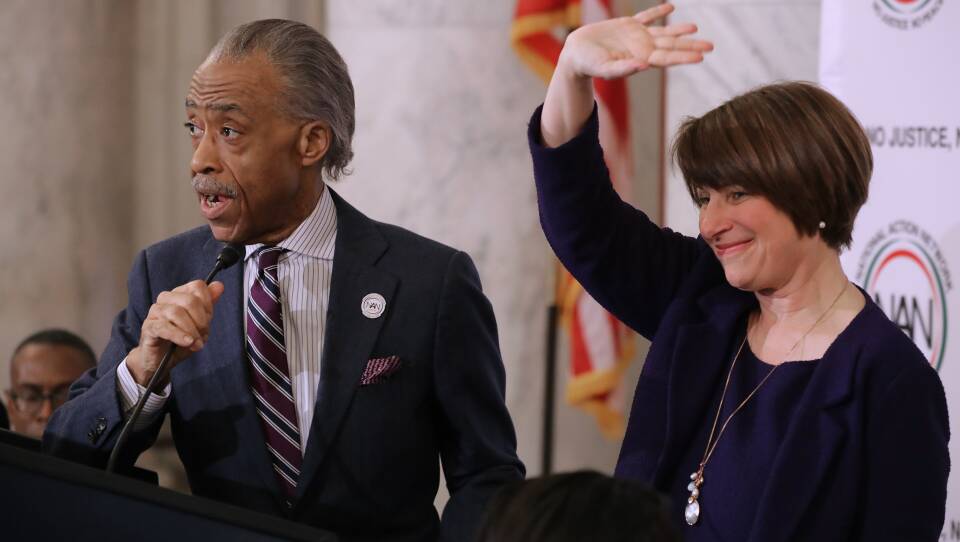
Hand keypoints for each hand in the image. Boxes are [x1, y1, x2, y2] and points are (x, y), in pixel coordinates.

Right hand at [127, 280, 224, 386]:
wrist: (161, 359)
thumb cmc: (180, 339)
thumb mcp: (199, 324)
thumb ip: (208, 305)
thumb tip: (219, 285)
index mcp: (180, 294)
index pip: (197, 287)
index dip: (207, 304)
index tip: (208, 321)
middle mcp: (166, 299)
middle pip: (189, 300)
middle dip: (201, 320)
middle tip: (203, 336)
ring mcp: (155, 312)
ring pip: (176, 312)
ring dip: (191, 330)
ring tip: (196, 344)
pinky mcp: (148, 326)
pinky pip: (164, 327)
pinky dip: (178, 335)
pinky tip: (187, 342)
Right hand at [541, 3, 712, 146]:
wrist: (575, 55)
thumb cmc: (588, 66)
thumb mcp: (605, 69)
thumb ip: (623, 69)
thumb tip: (643, 66)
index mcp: (640, 60)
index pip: (667, 59)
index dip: (684, 57)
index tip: (701, 58)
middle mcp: (642, 49)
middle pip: (671, 47)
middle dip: (691, 46)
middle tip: (711, 46)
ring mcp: (636, 37)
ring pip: (662, 32)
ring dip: (678, 30)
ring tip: (694, 28)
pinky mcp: (626, 25)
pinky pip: (645, 17)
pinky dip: (657, 12)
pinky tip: (670, 7)